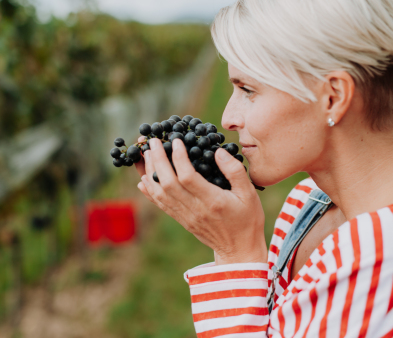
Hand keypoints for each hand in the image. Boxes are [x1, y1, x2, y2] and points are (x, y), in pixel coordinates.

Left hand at [134, 137, 266, 264]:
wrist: (239, 250)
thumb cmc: (247, 220)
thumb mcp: (249, 194)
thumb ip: (234, 171)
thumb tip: (217, 151)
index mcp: (212, 201)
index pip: (188, 177)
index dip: (179, 157)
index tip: (176, 141)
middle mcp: (195, 209)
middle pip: (168, 183)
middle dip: (158, 160)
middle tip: (153, 141)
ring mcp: (186, 216)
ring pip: (161, 193)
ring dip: (150, 173)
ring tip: (147, 154)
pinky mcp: (182, 220)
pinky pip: (161, 205)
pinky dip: (150, 191)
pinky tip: (143, 180)